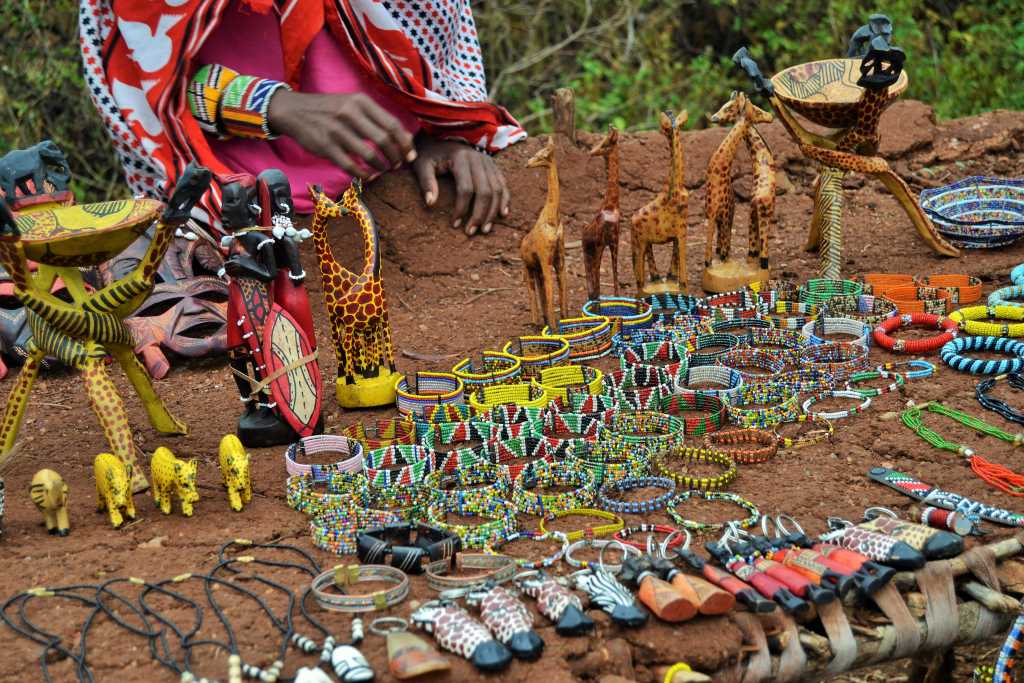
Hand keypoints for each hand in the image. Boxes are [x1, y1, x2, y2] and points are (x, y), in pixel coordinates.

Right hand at [268, 90, 415, 179]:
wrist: (293, 110)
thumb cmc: (330, 109)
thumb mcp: (352, 104)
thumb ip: (375, 118)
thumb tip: (404, 137)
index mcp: (360, 101)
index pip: (392, 124)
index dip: (405, 143)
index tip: (410, 155)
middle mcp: (350, 114)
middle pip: (384, 140)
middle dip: (396, 156)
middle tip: (397, 164)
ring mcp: (337, 130)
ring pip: (369, 155)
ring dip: (381, 166)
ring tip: (383, 170)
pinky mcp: (326, 146)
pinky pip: (350, 165)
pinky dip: (363, 174)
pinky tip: (367, 176)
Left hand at [413, 137, 509, 234]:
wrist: (440, 138)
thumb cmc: (429, 155)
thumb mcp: (422, 165)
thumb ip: (426, 182)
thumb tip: (430, 203)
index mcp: (461, 158)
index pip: (466, 188)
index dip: (462, 209)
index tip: (455, 224)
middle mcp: (478, 158)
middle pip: (485, 191)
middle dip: (480, 214)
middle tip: (471, 232)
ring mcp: (488, 162)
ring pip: (497, 190)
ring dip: (493, 212)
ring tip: (485, 230)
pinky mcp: (493, 166)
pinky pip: (503, 184)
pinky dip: (504, 200)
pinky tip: (502, 214)